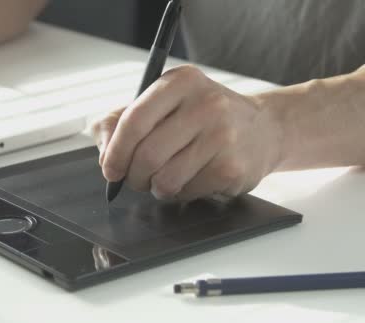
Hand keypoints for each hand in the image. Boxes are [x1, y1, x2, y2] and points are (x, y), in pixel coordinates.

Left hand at [93, 65, 283, 199]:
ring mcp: (222, 136)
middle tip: (135, 179)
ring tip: (164, 178)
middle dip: (133, 176)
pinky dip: (180, 193)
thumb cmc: (203, 117)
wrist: (264, 129)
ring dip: (156, 187)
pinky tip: (190, 179)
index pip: (134, 120)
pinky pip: (186, 192)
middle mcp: (205, 104)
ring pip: (165, 179)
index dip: (116, 151)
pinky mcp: (233, 167)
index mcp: (180, 82)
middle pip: (147, 154)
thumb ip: (123, 121)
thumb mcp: (164, 104)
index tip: (110, 169)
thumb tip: (105, 153)